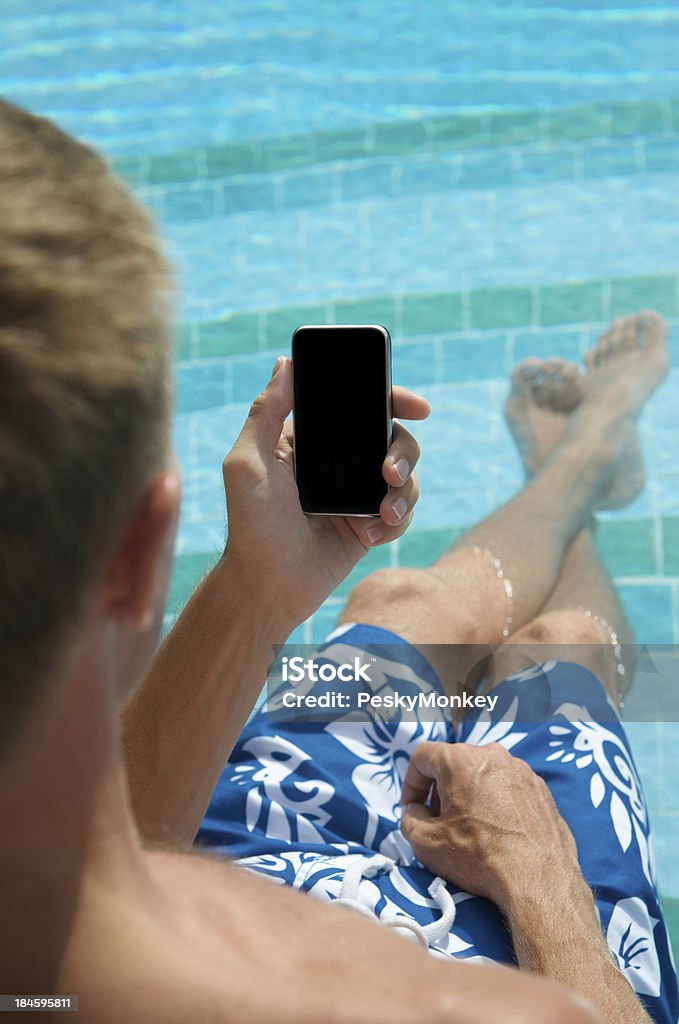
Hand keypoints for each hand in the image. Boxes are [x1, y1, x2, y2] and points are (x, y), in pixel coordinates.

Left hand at [222, 355, 429, 634]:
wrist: (267, 585)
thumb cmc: (249, 524)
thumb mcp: (247, 462)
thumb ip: (266, 412)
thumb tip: (285, 363)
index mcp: (312, 440)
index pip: (359, 406)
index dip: (393, 398)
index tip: (418, 406)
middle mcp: (338, 463)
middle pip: (394, 439)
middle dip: (404, 452)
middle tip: (389, 472)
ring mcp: (356, 495)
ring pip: (406, 476)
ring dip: (405, 491)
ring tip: (383, 513)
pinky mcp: (369, 526)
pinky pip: (403, 514)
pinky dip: (395, 522)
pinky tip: (369, 534)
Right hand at [400, 742, 582, 913]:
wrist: (538, 879)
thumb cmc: (479, 857)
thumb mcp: (426, 842)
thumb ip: (409, 818)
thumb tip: (414, 810)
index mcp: (460, 759)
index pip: (422, 756)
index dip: (410, 783)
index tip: (412, 808)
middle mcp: (492, 754)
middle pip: (454, 762)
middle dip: (440, 789)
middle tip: (438, 821)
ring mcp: (520, 769)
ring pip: (482, 773)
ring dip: (469, 794)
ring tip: (470, 828)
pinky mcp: (540, 787)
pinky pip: (507, 786)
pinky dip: (496, 802)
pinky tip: (497, 831)